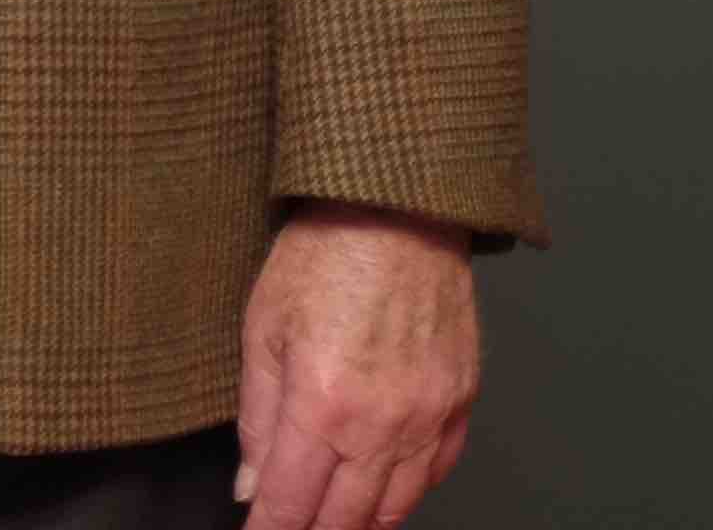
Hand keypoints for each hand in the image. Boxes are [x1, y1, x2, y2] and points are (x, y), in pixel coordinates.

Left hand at [234, 205, 477, 529]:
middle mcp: (383, 425)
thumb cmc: (322, 257)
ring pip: (397, 504)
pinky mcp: (461, 403)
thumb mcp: (261, 331)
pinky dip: (408, 491)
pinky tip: (384, 489)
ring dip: (361, 521)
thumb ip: (256, 418)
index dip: (272, 529)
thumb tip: (251, 485)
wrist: (396, 213)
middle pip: (348, 516)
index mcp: (323, 407)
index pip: (293, 501)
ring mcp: (430, 418)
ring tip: (333, 522)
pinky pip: (437, 471)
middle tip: (291, 528)